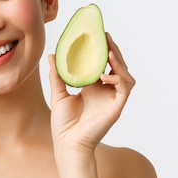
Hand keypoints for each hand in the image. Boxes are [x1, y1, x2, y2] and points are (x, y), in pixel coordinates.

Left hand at [48, 33, 134, 157]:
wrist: (67, 143)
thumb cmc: (63, 123)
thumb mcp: (58, 93)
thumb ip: (57, 75)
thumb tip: (52, 55)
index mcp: (93, 86)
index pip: (103, 63)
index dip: (103, 49)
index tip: (98, 34)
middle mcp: (105, 91)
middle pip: (117, 66)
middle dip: (113, 50)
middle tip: (105, 37)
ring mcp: (112, 98)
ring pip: (125, 75)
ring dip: (120, 62)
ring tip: (109, 53)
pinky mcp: (116, 107)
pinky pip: (124, 88)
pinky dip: (117, 79)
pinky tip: (105, 75)